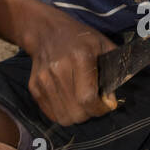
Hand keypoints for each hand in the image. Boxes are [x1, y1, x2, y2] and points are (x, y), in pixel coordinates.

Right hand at [23, 9, 118, 125]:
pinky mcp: (34, 86)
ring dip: (76, 115)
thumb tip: (111, 101)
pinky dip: (63, 113)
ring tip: (82, 103)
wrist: (46, 31)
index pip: (88, 98)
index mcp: (79, 58)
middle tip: (94, 104)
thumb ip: (114, 71)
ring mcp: (43, 79)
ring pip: (63, 118)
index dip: (100, 109)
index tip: (106, 106)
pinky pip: (51, 114)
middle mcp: (59, 69)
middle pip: (76, 112)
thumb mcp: (103, 46)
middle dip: (90, 114)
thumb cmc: (80, 39)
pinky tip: (69, 100)